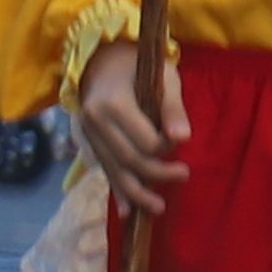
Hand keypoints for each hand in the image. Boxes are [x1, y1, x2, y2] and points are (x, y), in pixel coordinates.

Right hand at [76, 37, 187, 208]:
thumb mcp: (163, 78)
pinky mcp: (87, 142)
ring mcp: (87, 134)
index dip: (167, 149)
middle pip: (129, 160)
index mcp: (112, 105)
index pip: (145, 141)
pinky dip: (116, 192)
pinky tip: (127, 212)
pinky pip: (103, 170)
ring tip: (158, 208)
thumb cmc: (138, 66)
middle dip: (157, 174)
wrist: (100, 59)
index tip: (181, 144)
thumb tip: (183, 140)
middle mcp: (95, 123)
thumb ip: (172, 109)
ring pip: (114, 171)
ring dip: (137, 192)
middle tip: (184, 175)